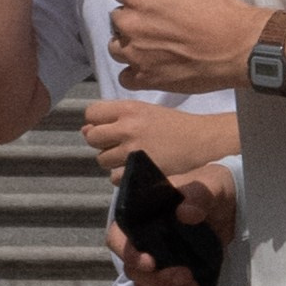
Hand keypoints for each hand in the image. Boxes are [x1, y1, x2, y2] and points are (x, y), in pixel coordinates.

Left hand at [81, 97, 215, 178]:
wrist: (201, 139)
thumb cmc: (173, 124)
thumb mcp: (144, 111)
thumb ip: (115, 118)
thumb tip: (84, 130)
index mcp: (128, 108)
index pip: (91, 113)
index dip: (96, 122)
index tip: (109, 128)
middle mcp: (127, 127)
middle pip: (92, 137)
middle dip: (101, 143)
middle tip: (119, 144)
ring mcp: (132, 149)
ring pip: (101, 159)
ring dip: (111, 160)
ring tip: (130, 157)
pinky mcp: (139, 169)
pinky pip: (115, 177)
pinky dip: (122, 176)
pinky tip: (135, 170)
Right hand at [106, 162, 237, 285]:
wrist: (231, 207)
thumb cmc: (211, 189)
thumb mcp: (208, 185)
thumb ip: (197, 194)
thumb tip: (185, 213)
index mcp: (141, 217)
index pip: (117, 239)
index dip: (128, 254)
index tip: (151, 262)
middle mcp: (143, 241)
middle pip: (132, 270)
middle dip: (156, 279)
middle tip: (185, 275)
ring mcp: (157, 260)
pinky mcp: (171, 274)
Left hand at [110, 0, 263, 98]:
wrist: (240, 47)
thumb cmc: (219, 8)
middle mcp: (131, 25)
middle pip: (116, 18)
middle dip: (133, 17)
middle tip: (161, 20)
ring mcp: (137, 55)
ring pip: (117, 47)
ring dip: (130, 43)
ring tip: (155, 42)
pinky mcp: (147, 79)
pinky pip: (126, 76)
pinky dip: (135, 71)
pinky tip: (153, 64)